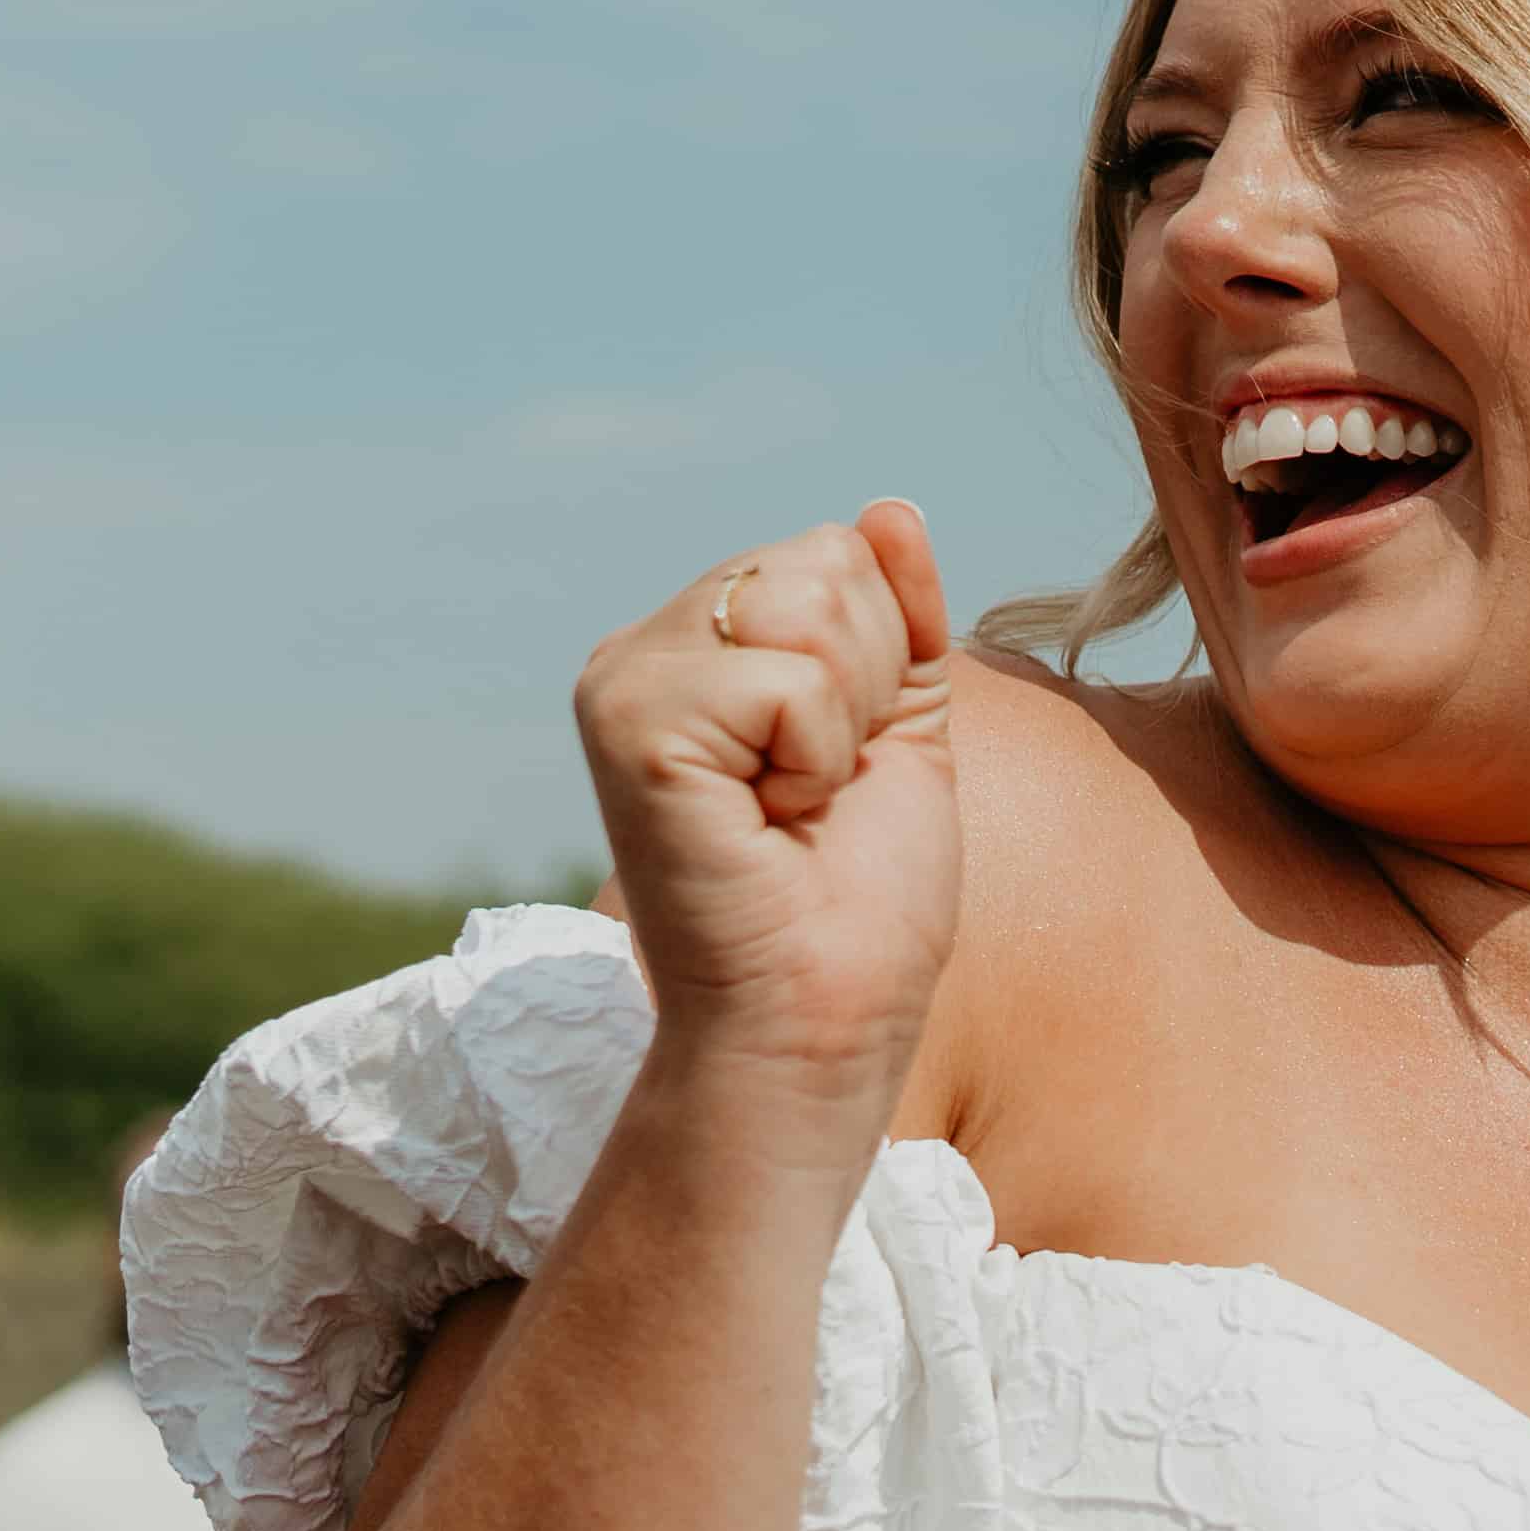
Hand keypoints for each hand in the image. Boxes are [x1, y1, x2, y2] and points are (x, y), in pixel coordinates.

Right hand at [578, 501, 964, 1113]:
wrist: (818, 1021)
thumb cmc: (857, 904)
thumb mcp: (903, 729)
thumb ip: (899, 617)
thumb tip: (890, 509)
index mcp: (699, 647)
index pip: (838, 553)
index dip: (884, 663)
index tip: (833, 770)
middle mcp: (644, 650)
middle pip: (827, 564)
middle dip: (868, 688)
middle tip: (813, 796)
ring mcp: (626, 680)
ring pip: (811, 608)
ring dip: (843, 727)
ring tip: (788, 808)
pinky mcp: (632, 722)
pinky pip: (791, 679)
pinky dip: (815, 759)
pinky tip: (768, 821)